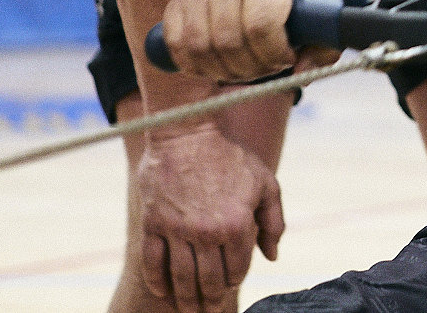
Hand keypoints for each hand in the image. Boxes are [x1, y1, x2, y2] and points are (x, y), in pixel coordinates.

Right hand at [133, 125, 284, 312]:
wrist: (187, 132)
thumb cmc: (230, 157)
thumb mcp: (265, 182)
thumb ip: (273, 221)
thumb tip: (271, 256)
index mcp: (237, 224)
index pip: (237, 269)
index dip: (234, 280)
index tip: (230, 283)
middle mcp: (207, 231)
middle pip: (208, 281)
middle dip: (211, 301)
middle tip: (210, 309)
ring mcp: (177, 229)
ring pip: (181, 278)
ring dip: (185, 300)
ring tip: (189, 310)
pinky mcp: (152, 223)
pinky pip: (152, 262)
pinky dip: (158, 282)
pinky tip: (163, 291)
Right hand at [161, 0, 345, 83]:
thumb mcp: (326, 2)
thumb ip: (327, 38)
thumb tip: (301, 72)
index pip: (261, 26)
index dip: (274, 54)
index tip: (287, 58)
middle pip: (229, 41)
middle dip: (250, 68)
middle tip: (266, 68)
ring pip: (200, 45)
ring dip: (222, 70)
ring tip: (244, 67)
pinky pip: (176, 40)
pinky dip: (193, 63)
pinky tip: (216, 63)